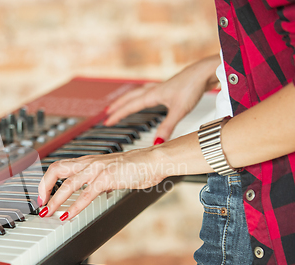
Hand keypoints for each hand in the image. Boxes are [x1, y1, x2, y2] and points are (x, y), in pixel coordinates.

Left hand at [37, 147, 169, 220]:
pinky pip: (86, 193)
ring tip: (48, 212)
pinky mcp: (107, 178)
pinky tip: (69, 215)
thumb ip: (100, 181)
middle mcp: (89, 163)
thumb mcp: (111, 173)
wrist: (153, 160)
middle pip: (56, 169)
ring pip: (67, 183)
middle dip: (43, 187)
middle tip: (41, 203)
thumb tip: (95, 193)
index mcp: (88, 161)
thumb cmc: (136, 166)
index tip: (43, 196)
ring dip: (55, 200)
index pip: (59, 167)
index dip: (47, 181)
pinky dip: (75, 206)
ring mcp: (97, 169)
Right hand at [104, 54, 220, 141]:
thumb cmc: (193, 87)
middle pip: (130, 97)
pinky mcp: (169, 87)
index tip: (107, 121)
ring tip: (122, 103)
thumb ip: (167, 127)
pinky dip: (142, 95)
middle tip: (107, 112)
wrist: (206, 72)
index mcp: (152, 95)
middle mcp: (154, 90)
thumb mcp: (179, 111)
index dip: (117, 115)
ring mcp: (161, 87)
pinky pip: (148, 91)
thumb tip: (157, 143)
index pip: (129, 106)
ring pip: (138, 93)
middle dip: (118, 105)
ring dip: (128, 99)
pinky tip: (148, 98)